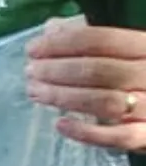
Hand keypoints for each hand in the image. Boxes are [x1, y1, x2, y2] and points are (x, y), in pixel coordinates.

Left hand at [26, 20, 145, 151]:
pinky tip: (61, 125)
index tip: (33, 49)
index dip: (62, 43)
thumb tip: (52, 28)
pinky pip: (120, 137)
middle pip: (98, 70)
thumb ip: (92, 39)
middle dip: (56, 71)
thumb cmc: (143, 74)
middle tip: (30, 72)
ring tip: (36, 93)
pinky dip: (87, 133)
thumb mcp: (129, 50)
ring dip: (64, 97)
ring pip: (105, 101)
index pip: (101, 39)